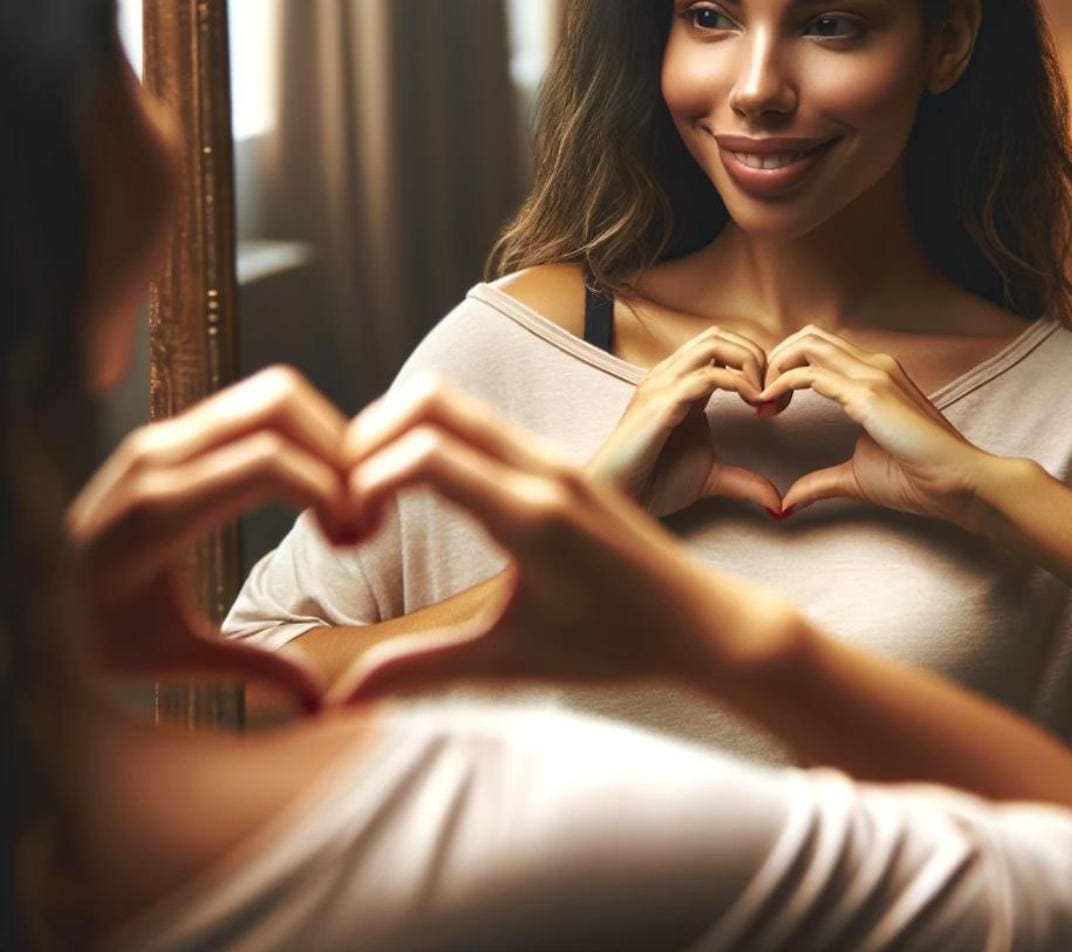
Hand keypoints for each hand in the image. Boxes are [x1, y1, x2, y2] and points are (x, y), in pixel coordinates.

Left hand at [68, 366, 367, 710]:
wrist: (42, 595)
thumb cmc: (104, 635)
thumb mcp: (170, 660)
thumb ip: (249, 669)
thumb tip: (319, 703)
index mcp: (155, 512)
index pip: (267, 464)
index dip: (328, 490)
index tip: (353, 537)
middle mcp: (157, 456)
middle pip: (279, 406)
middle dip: (338, 450)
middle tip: (359, 510)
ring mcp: (165, 434)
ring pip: (274, 394)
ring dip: (326, 433)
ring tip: (343, 494)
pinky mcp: (176, 429)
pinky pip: (256, 404)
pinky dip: (301, 430)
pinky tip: (313, 483)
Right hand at [326, 380, 793, 704]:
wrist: (701, 622)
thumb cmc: (616, 647)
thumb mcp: (514, 663)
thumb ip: (424, 671)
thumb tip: (339, 701)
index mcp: (532, 514)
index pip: (426, 455)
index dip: (363, 481)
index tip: (348, 534)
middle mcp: (543, 469)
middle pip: (431, 402)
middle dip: (366, 437)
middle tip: (341, 497)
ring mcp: (553, 458)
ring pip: (455, 405)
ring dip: (397, 435)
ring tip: (369, 498)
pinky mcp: (558, 461)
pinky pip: (479, 424)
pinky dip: (430, 439)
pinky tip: (416, 494)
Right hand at [586, 326, 781, 516]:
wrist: (619, 498)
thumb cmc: (654, 482)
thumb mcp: (711, 477)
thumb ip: (743, 481)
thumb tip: (777, 502)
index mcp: (679, 385)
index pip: (720, 346)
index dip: (754, 364)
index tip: (773, 401)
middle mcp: (669, 376)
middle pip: (718, 335)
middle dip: (755, 356)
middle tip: (773, 392)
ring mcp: (662, 385)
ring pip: (713, 344)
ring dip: (749, 363)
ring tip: (763, 396)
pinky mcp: (660, 403)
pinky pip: (705, 376)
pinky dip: (738, 383)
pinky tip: (754, 403)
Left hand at [759, 325, 995, 524]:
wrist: (960, 485)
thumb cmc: (919, 479)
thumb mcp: (856, 477)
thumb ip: (820, 482)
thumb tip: (787, 502)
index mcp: (875, 376)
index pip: (820, 349)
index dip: (786, 368)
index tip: (768, 403)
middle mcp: (874, 365)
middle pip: (809, 336)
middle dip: (775, 359)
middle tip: (759, 395)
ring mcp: (873, 375)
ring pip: (807, 344)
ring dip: (775, 366)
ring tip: (761, 399)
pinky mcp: (868, 394)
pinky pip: (811, 375)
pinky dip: (781, 384)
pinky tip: (769, 406)